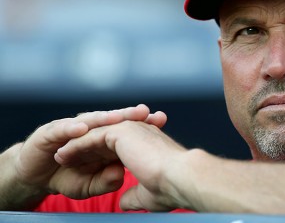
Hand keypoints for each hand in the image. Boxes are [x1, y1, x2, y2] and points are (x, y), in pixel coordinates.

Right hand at [13, 104, 165, 199]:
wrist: (36, 175)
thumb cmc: (68, 176)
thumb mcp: (90, 184)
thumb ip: (106, 181)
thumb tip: (121, 175)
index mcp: (104, 138)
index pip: (126, 128)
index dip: (143, 124)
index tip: (161, 121)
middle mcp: (91, 128)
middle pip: (112, 119)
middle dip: (129, 114)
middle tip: (145, 111)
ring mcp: (71, 128)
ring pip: (90, 120)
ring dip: (103, 117)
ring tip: (118, 117)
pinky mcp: (50, 132)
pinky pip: (62, 129)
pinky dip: (72, 128)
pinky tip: (82, 128)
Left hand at [56, 119, 189, 211]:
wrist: (179, 177)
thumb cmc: (169, 188)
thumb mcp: (147, 194)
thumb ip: (134, 195)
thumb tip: (125, 202)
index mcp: (145, 143)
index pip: (116, 146)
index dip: (98, 156)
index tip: (84, 167)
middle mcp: (137, 130)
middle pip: (103, 137)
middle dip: (84, 149)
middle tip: (66, 158)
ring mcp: (129, 127)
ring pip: (95, 134)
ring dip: (76, 146)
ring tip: (60, 156)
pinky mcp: (119, 130)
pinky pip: (91, 137)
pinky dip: (76, 145)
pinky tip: (63, 154)